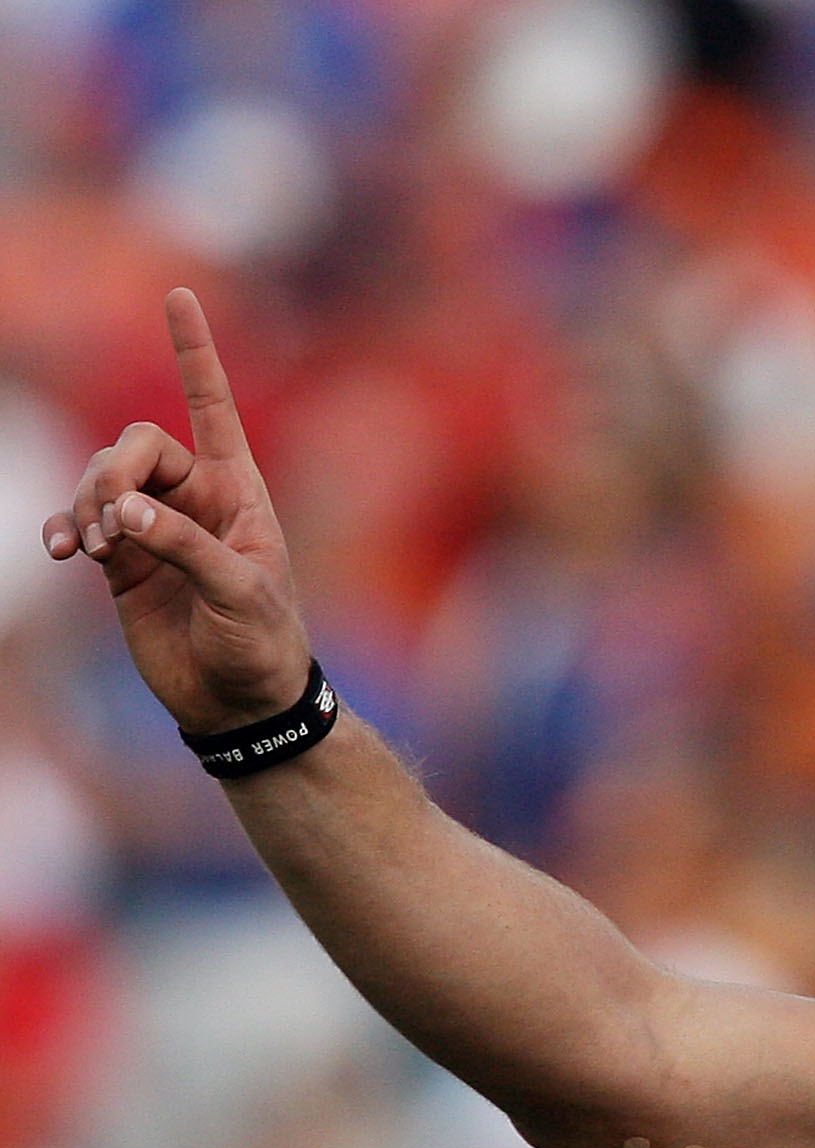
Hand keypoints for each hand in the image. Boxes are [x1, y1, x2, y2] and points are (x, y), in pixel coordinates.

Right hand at [38, 288, 310, 731]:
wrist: (241, 701)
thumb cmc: (263, 641)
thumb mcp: (241, 592)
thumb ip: (184, 546)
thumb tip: (123, 512)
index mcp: (240, 490)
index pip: (212, 406)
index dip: (194, 352)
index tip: (178, 293)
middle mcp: (195, 498)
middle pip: (137, 446)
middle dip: (116, 472)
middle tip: (119, 523)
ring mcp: (155, 526)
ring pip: (101, 480)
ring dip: (90, 504)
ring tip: (101, 549)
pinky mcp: (122, 560)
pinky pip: (81, 521)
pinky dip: (67, 528)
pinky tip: (65, 551)